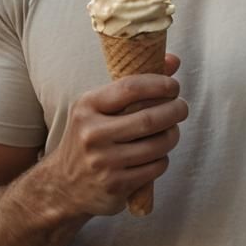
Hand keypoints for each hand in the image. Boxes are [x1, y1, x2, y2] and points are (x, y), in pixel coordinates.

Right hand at [43, 54, 185, 217]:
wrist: (63, 185)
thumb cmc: (89, 137)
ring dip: (172, 135)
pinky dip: (163, 159)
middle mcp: (92, 133)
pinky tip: (157, 154)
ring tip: (172, 130)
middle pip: (149, 118)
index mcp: (87, 106)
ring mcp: (103, 162)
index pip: (131, 87)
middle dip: (175, 110)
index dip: (159, 84)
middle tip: (182, 107)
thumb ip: (135, 84)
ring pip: (157, 144)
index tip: (173, 86)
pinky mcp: (115, 185)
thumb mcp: (100, 107)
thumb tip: (173, 60)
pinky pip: (155, 167)